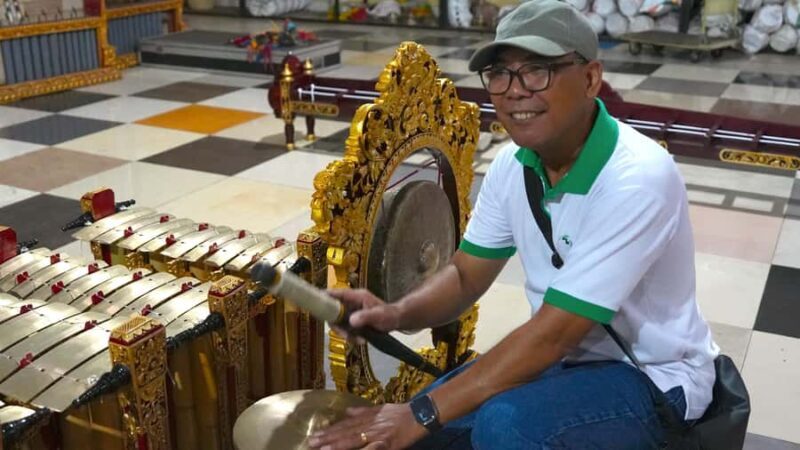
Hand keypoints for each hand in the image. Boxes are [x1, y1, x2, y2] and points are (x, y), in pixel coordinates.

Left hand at [307, 403, 426, 449]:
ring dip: (338, 445)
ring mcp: (377, 434)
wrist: (419, 414)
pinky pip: (372, 449)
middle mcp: (369, 425)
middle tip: (311, 443)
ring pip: (354, 440)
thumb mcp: (380, 409)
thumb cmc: (400, 413)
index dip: (329, 431)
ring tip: (324, 449)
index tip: (315, 435)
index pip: (344, 425)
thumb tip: (347, 411)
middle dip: (327, 439)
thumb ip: (362, 411)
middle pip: (345, 433)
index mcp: (367, 418)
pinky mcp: (387, 442)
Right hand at [327, 289, 401, 339]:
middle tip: (344, 334)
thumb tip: (351, 320)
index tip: (316, 307)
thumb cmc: (390, 315)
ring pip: (338, 322)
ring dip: (344, 333)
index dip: (323, 299)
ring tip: (356, 339)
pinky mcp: (353, 320)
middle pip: (332, 311)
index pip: (334, 294)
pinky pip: (345, 328)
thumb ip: (365, 317)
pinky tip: (360, 340)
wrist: (398, 321)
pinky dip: (350, 336)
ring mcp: (351, 311)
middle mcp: (351, 302)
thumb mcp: (379, 316)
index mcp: (355, 296)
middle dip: (336, 325)